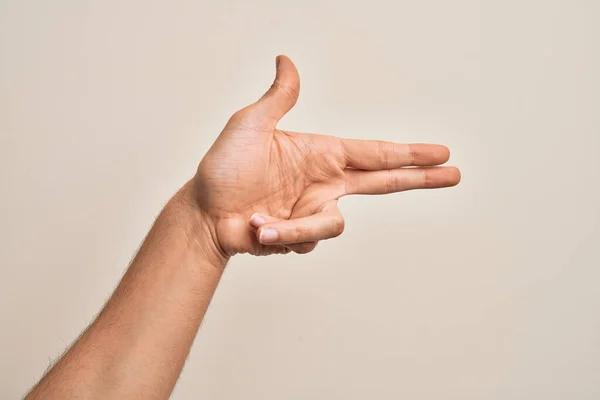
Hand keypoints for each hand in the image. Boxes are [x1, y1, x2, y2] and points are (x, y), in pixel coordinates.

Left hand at [192, 56, 459, 257]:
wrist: (204, 214)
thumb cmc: (223, 168)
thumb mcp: (250, 125)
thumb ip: (279, 98)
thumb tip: (286, 61)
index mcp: (321, 154)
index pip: (374, 153)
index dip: (409, 154)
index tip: (440, 153)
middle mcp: (324, 183)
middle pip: (383, 182)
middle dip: (419, 178)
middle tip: (453, 175)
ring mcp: (313, 211)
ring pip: (332, 226)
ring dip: (293, 226)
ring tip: (259, 222)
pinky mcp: (301, 236)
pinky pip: (306, 241)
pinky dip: (279, 236)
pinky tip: (256, 229)